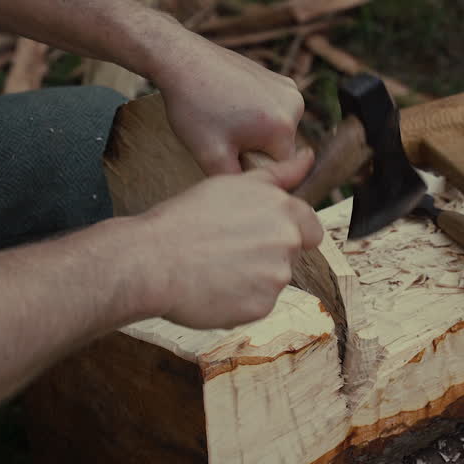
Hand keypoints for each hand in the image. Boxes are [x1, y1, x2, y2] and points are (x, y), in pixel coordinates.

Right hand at [139, 150, 322, 328]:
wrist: (152, 260)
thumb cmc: (185, 218)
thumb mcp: (231, 184)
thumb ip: (278, 174)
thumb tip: (308, 156)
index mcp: (283, 209)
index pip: (311, 229)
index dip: (288, 233)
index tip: (260, 236)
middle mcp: (287, 242)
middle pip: (291, 255)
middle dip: (266, 254)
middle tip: (226, 250)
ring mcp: (276, 276)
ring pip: (273, 280)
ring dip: (251, 278)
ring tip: (214, 268)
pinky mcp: (262, 307)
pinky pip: (257, 305)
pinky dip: (239, 301)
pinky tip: (212, 288)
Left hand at [149, 31, 304, 175]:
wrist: (182, 59)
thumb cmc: (193, 107)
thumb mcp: (210, 156)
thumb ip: (238, 183)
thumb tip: (256, 200)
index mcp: (282, 127)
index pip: (281, 169)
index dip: (254, 170)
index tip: (229, 158)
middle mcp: (295, 105)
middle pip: (281, 149)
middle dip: (255, 151)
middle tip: (223, 139)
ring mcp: (289, 88)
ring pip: (277, 131)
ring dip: (256, 134)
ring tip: (225, 121)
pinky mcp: (280, 79)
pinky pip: (274, 112)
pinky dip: (257, 115)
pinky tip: (230, 107)